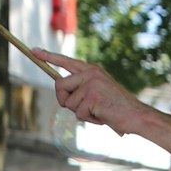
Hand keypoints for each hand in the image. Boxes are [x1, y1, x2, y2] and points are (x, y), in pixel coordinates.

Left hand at [37, 49, 151, 132]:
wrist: (136, 115)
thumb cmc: (115, 108)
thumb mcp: (96, 93)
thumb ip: (80, 90)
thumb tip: (62, 96)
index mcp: (91, 70)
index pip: (65, 61)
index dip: (48, 56)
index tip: (34, 50)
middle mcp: (90, 73)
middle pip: (59, 86)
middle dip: (65, 100)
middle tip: (83, 108)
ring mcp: (91, 83)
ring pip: (69, 103)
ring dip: (81, 112)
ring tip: (98, 111)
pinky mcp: (92, 96)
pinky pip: (78, 113)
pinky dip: (89, 119)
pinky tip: (102, 116)